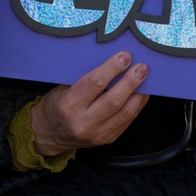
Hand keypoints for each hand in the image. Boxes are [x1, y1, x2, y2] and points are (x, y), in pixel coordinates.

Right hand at [30, 51, 149, 156]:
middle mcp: (84, 122)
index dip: (112, 68)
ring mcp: (98, 133)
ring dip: (139, 93)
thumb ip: (85, 79)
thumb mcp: (62, 89)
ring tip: (145, 78)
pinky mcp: (108, 139)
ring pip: (125, 112)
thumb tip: (112, 63)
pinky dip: (137, 105)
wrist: (50, 134)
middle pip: (114, 100)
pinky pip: (127, 120)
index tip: (124, 56)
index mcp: (69, 105)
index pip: (95, 83)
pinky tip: (141, 93)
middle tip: (141, 67)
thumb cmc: (56, 106)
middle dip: (130, 81)